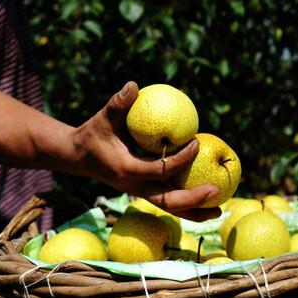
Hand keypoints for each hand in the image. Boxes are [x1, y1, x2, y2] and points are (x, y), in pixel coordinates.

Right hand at [69, 81, 221, 220]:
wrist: (78, 157)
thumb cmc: (94, 134)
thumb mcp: (103, 118)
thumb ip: (118, 104)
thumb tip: (133, 85)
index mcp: (126, 170)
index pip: (159, 169)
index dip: (180, 159)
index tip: (197, 143)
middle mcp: (134, 187)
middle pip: (167, 201)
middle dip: (193, 200)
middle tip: (216, 191)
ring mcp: (140, 192)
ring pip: (169, 207)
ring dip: (194, 212)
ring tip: (219, 211)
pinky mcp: (144, 192)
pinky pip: (168, 201)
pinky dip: (187, 204)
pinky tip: (207, 201)